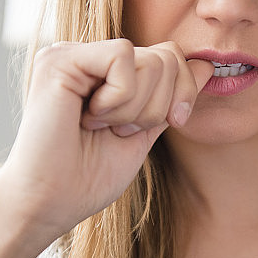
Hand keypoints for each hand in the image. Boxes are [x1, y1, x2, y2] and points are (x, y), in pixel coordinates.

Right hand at [0, 39, 213, 241]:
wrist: (51, 203)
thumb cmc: (89, 178)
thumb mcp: (146, 133)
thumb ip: (171, 99)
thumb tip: (206, 67)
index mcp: (109, 74)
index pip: (170, 57)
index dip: (184, 91)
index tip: (170, 123)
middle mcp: (90, 58)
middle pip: (167, 57)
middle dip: (159, 107)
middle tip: (121, 131)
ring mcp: (73, 54)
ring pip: (150, 59)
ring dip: (136, 109)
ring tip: (102, 127)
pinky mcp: (60, 59)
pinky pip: (122, 58)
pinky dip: (119, 99)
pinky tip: (89, 118)